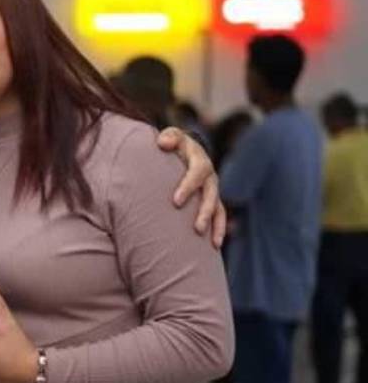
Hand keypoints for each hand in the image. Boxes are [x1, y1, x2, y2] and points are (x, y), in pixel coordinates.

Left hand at [157, 127, 226, 247]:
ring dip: (214, 224)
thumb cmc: (172, 145)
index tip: (175, 202)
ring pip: (218, 208)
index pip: (198, 172)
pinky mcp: (212, 201)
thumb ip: (169, 137)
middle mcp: (210, 177)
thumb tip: (163, 142)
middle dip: (204, 211)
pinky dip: (218, 230)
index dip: (188, 186)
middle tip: (195, 228)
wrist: (183, 151)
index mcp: (199, 161)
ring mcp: (212, 190)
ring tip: (209, 241)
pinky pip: (219, 217)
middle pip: (211, 194)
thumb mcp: (172, 137)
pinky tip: (215, 246)